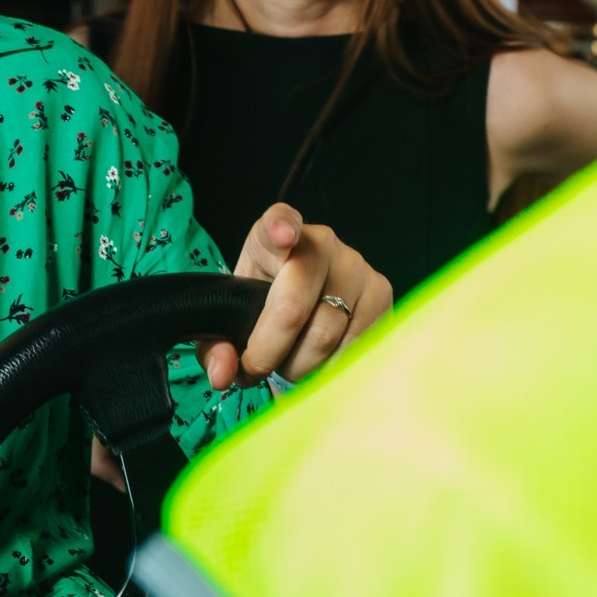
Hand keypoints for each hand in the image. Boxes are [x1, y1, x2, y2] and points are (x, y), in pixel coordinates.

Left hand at [208, 203, 391, 384]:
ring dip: (302, 366)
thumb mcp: (230, 320)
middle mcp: (319, 242)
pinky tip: (321, 362)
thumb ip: (215, 346)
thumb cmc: (262, 307)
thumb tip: (222, 373)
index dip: (280, 228)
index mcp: (271, 237)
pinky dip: (332, 368)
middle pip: (293, 307)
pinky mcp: (381, 291)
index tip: (281, 235)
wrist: (306, 304)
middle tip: (260, 369)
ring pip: (326, 336)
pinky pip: (356, 346)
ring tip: (291, 362)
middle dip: (270, 353)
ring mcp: (355, 264)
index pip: (278, 223)